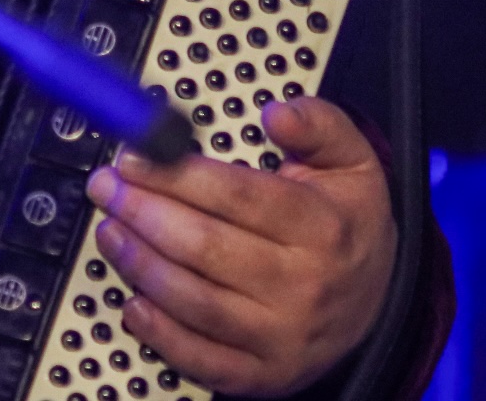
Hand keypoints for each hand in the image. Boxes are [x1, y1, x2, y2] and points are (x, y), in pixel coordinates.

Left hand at [84, 96, 394, 395]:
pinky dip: (162, 334)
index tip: (133, 157)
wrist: (379, 299)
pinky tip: (133, 303)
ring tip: (109, 232)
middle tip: (107, 189)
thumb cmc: (346, 224)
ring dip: (140, 265)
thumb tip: (278, 113)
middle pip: (206, 247)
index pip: (236, 196)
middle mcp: (304, 284)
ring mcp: (284, 334)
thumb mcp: (351, 163)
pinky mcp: (267, 373)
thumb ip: (318, 125)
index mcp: (321, 226)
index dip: (175, 174)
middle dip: (143, 213)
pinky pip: (205, 360)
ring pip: (196, 301)